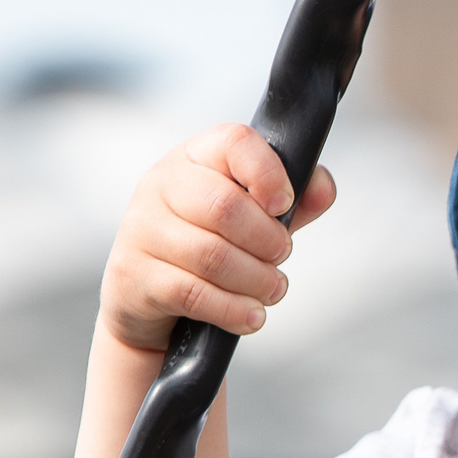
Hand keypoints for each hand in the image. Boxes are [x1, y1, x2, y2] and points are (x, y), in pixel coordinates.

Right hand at [101, 124, 337, 349]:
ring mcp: (142, 229)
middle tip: (280, 257)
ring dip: (257, 280)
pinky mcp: (135, 275)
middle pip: (225, 206)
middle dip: (268, 241)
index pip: (235, 142)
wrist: (150, 300)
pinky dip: (234, 310)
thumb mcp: (254, 218)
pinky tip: (251, 316)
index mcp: (194, 157)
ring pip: (212, 255)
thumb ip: (295, 201)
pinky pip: (194, 293)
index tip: (284, 205)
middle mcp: (161, 184)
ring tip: (271, 289)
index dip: (269, 174)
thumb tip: (323, 187)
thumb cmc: (209, 246)